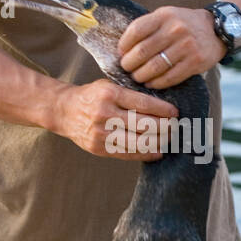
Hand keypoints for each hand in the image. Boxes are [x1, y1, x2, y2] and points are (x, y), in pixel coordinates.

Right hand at [51, 79, 177, 162]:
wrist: (64, 111)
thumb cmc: (92, 96)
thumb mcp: (108, 86)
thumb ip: (130, 94)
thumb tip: (162, 105)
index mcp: (109, 94)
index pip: (143, 103)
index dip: (163, 110)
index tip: (175, 113)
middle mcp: (105, 114)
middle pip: (143, 124)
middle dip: (164, 127)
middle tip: (175, 127)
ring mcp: (101, 133)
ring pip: (138, 142)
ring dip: (158, 142)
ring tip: (169, 139)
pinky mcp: (98, 148)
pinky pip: (127, 154)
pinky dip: (146, 154)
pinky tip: (157, 151)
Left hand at [118, 6, 223, 86]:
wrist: (216, 30)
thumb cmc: (184, 25)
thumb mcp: (166, 16)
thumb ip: (148, 27)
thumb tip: (123, 48)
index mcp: (164, 15)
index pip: (136, 31)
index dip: (124, 45)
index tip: (121, 53)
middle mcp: (176, 29)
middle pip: (142, 51)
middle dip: (129, 63)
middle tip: (126, 68)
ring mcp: (187, 46)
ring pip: (155, 67)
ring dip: (141, 75)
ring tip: (137, 77)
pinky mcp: (195, 62)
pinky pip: (170, 78)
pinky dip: (157, 83)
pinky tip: (151, 83)